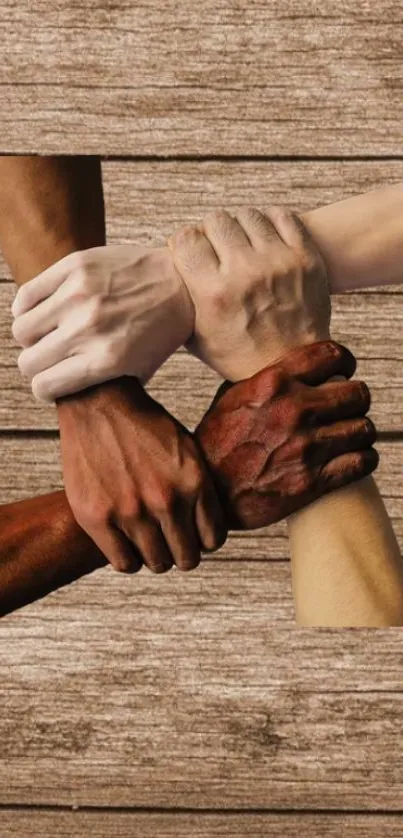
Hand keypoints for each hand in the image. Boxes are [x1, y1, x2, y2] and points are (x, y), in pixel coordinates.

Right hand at [11, 245, 194, 401]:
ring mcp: (79, 295)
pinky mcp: (74, 267)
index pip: (45, 386)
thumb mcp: (140, 370)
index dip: (45, 388)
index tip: (51, 383)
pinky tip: (43, 310)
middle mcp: (89, 329)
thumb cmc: (161, 331)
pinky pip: (27, 295)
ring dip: (31, 336)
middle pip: (28, 361)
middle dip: (36, 365)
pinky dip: (26, 307)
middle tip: (49, 358)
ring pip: (21, 329)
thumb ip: (104, 386)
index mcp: (105, 360)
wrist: (183, 283)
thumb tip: (67, 397)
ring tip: (48, 333)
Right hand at [56, 376, 225, 573]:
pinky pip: (125, 563)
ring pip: (157, 563)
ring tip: (148, 539)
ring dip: (155, 555)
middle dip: (182, 552)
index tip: (193, 534)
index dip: (204, 540)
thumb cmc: (144, 425)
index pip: (213, 539)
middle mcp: (166, 500)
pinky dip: (129, 558)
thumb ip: (200, 487)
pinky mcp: (98, 517)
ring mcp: (131, 511)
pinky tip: (127, 542)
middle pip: (187, 558)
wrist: (99, 402)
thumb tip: (211, 527)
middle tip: (171, 540)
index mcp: (194, 481)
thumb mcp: (188, 449)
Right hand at [167, 206, 330, 379]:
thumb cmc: (239, 354)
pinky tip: (265, 240)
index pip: (186, 238)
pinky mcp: (305, 257)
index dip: (186, 242)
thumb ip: (180, 301)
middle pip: (216, 221)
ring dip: (241, 227)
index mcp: (213, 293)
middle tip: (218, 249)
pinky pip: (282, 216)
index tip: (192, 251)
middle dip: (212, 233)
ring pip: (248, 215)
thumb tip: (165, 269)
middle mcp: (245, 273)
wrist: (293, 367)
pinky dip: (270, 223)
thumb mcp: (197, 336)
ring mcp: (278, 262)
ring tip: (244, 245)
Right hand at [196, 341, 377, 528]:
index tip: (344, 372)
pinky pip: (363, 462)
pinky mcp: (313, 480)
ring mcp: (306, 446)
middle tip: (347, 409)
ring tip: (350, 436)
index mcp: (274, 382)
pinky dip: (363, 460)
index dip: (345, 362)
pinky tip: (353, 459)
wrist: (207, 493)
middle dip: (355, 401)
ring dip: (360, 432)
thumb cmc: (215, 444)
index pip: (333, 355)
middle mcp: (294, 410)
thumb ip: (265, 380)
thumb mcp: (232, 398)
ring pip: (365, 428)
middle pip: (358, 394)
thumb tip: (292, 369)